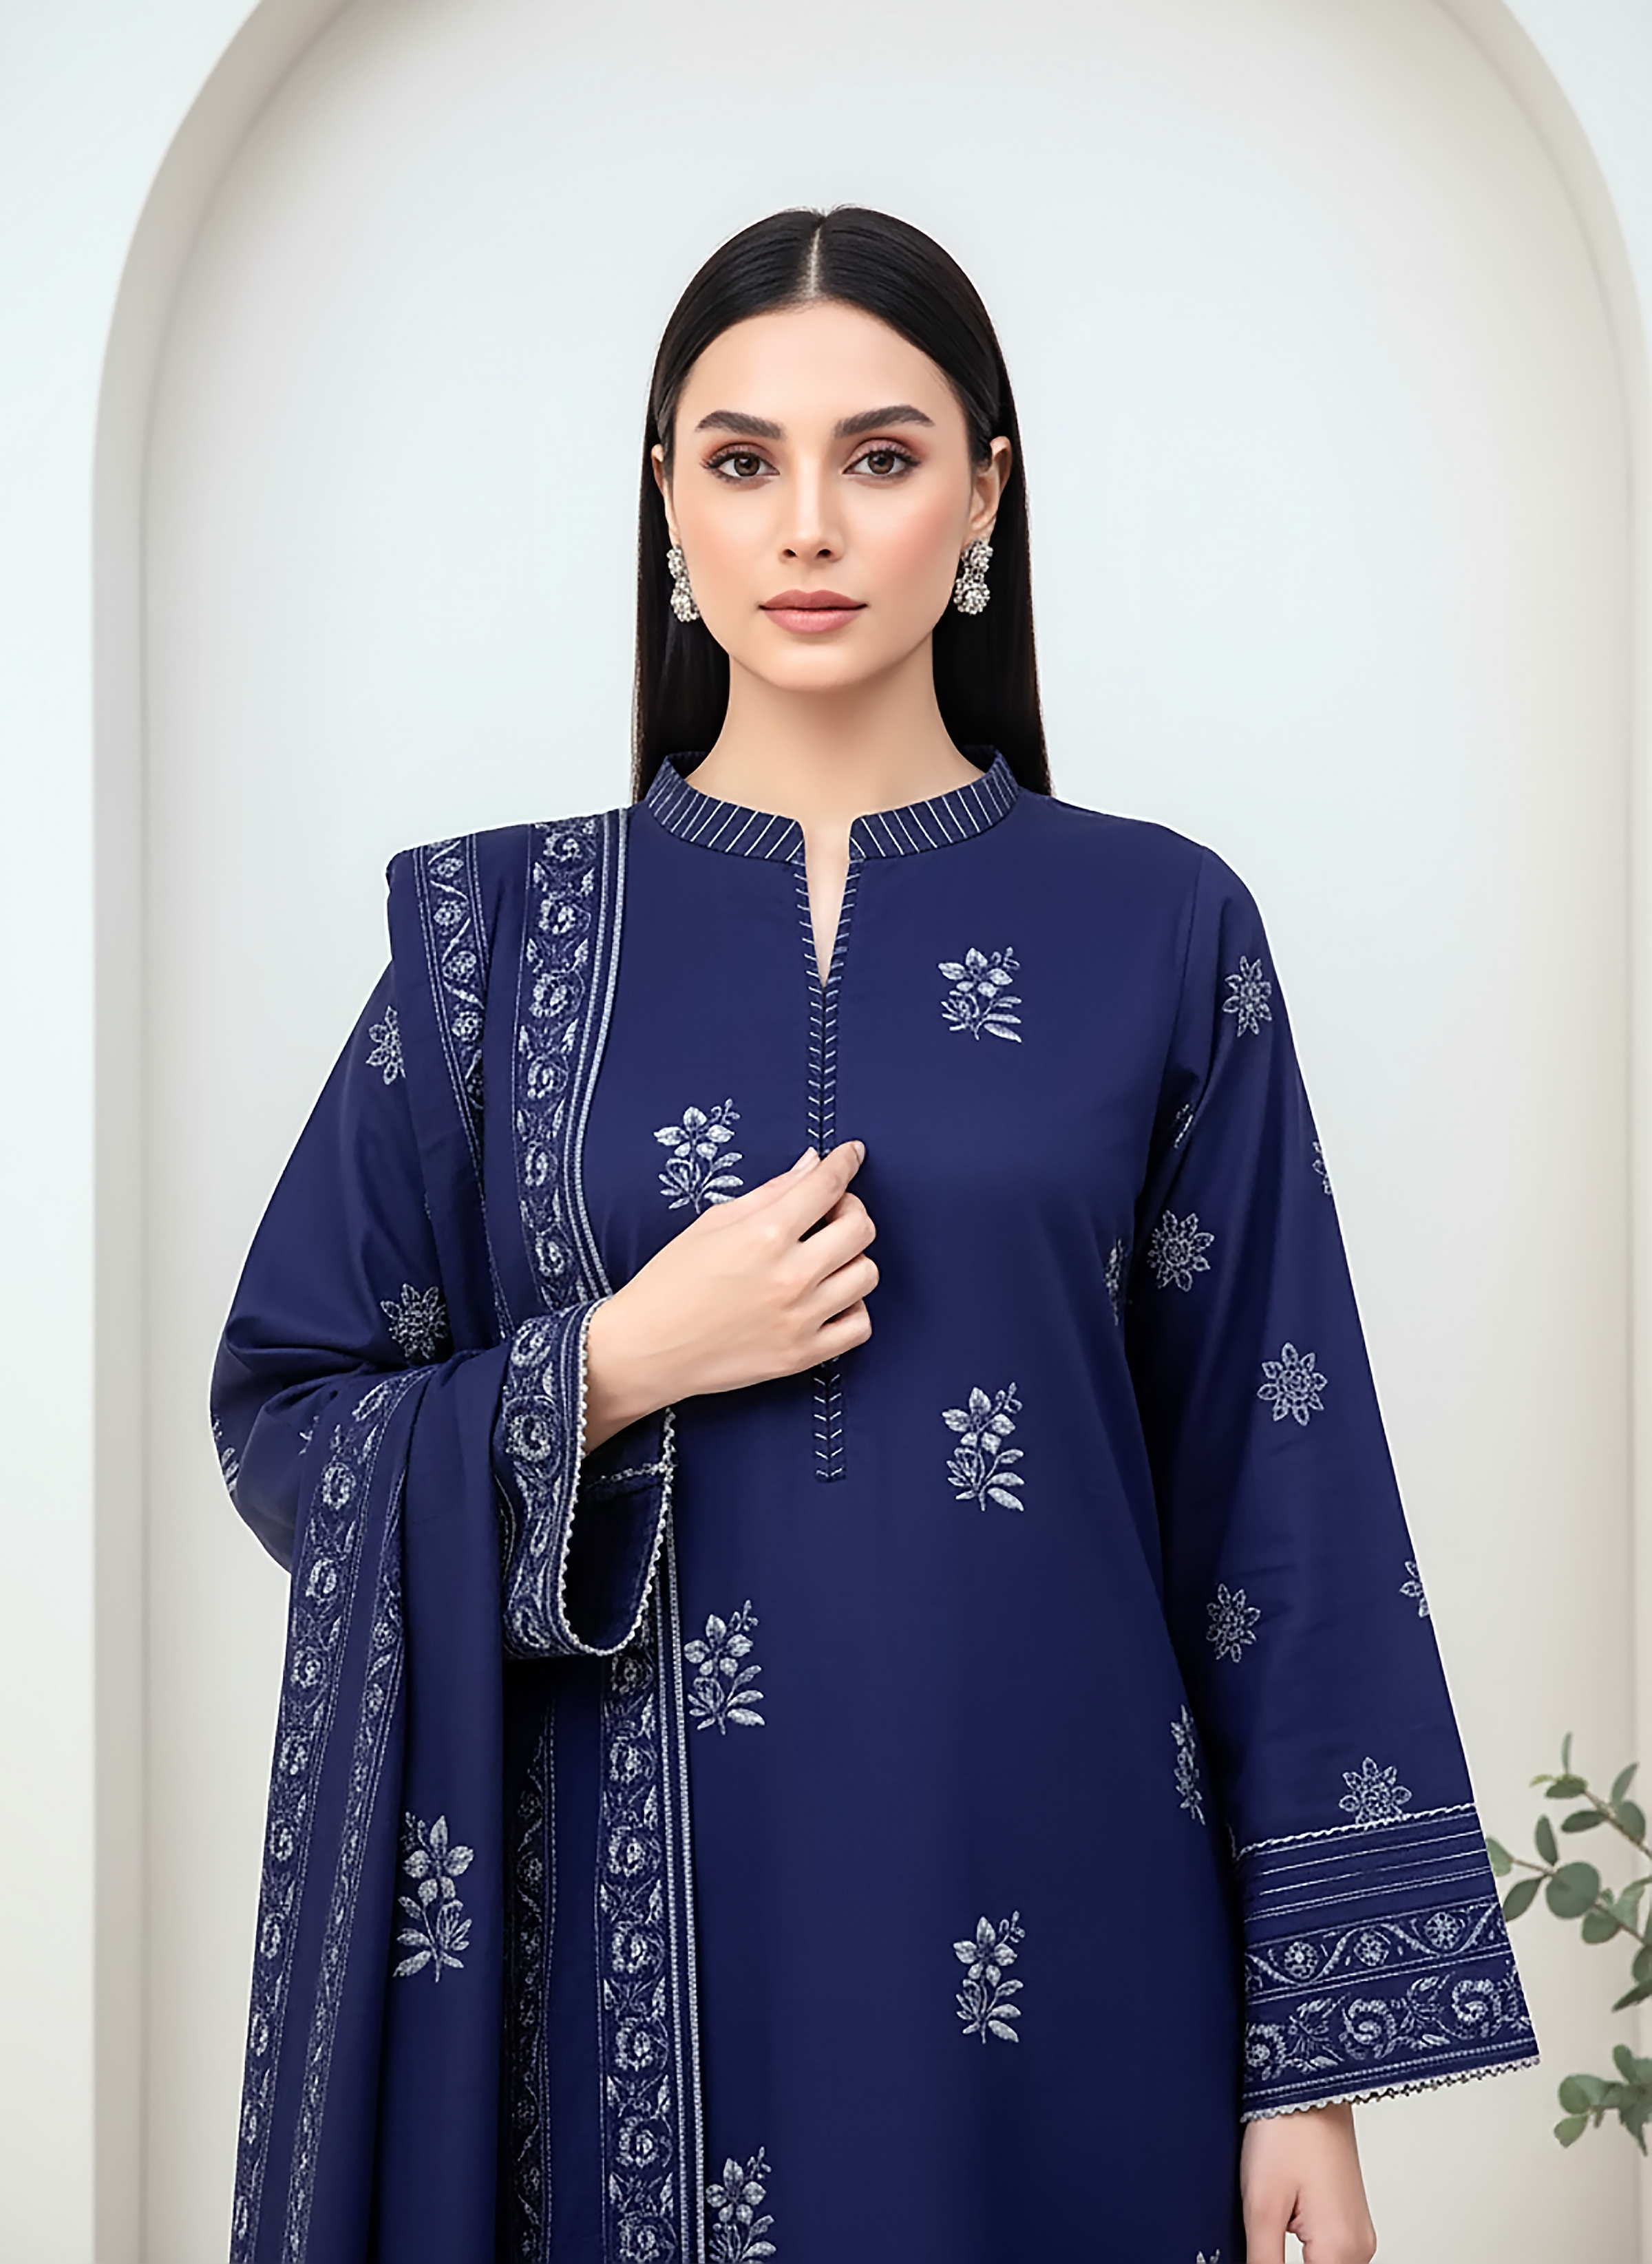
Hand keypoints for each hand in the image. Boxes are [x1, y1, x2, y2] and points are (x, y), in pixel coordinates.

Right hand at [582, 1139, 876, 1448]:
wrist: (646, 1349)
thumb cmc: (670, 1283)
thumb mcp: (712, 1223)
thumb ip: (771, 1192)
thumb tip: (811, 1164)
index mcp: (764, 1235)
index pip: (827, 1184)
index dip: (846, 1161)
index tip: (852, 1154)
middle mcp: (789, 1276)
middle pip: (860, 1228)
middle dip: (850, 1209)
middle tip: (829, 1212)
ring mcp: (800, 1319)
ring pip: (866, 1274)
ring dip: (851, 1258)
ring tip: (824, 1259)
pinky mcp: (802, 1355)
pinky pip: (860, 1325)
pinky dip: (852, 1307)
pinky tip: (829, 1298)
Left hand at [1241, 2103, 1376, 2262]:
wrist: (1308, 2083)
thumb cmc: (1287, 2130)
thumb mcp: (1261, 2205)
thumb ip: (1263, 2262)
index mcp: (1340, 2249)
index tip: (1260, 2255)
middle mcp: (1359, 2246)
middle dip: (1283, 2263)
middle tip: (1261, 2239)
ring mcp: (1358, 2231)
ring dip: (1293, 2261)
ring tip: (1269, 2227)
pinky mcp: (1350, 2217)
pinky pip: (1329, 2252)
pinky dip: (1306, 2251)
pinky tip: (1282, 2226)